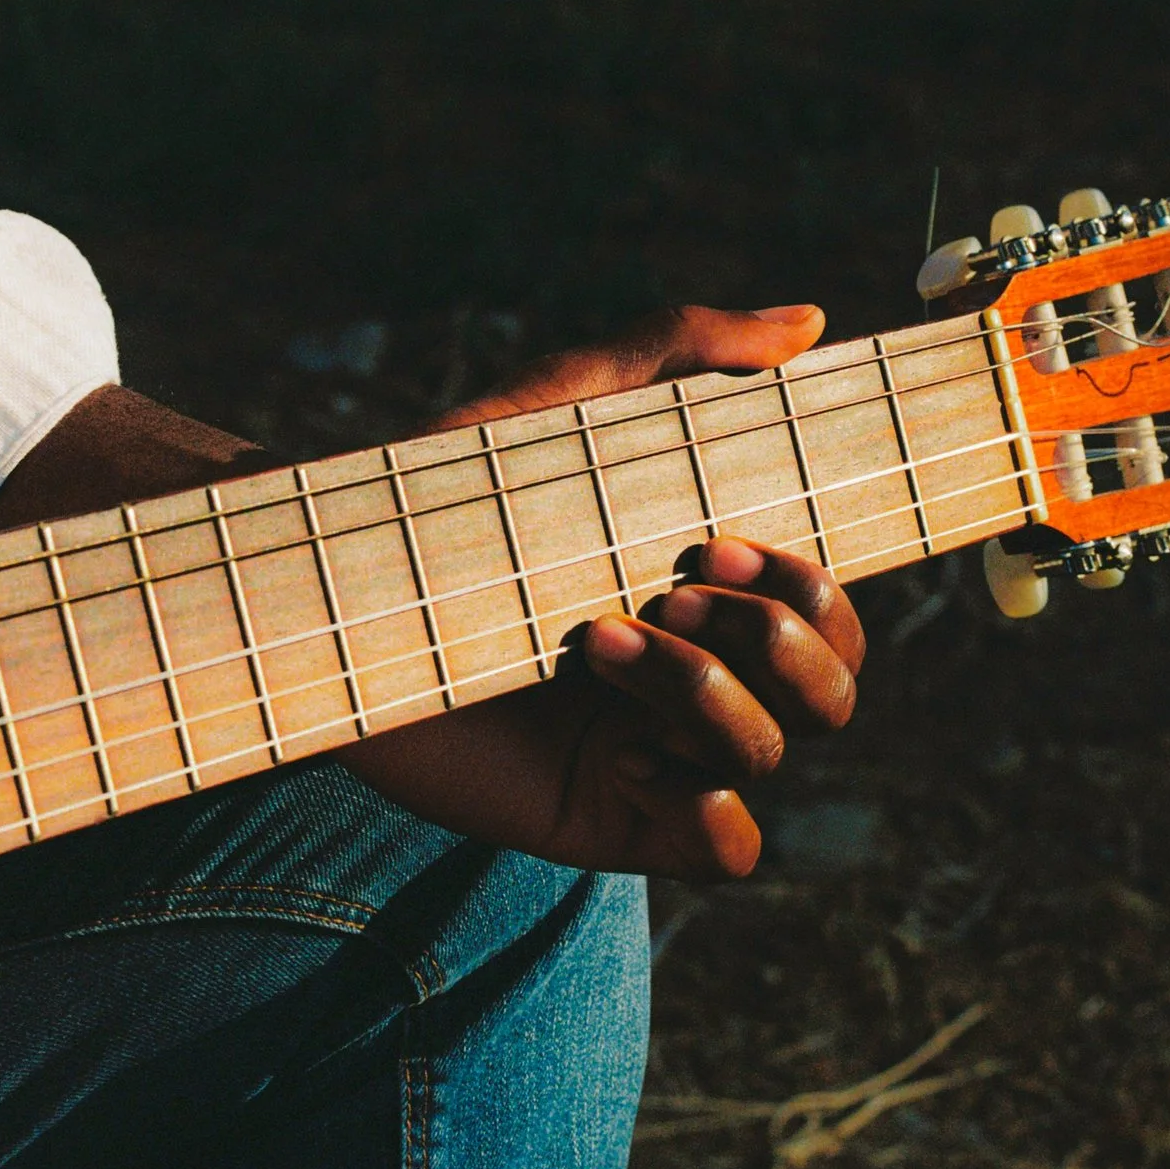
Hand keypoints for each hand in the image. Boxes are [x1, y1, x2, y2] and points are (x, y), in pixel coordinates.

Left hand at [344, 305, 867, 876]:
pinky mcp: (609, 816)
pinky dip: (713, 810)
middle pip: (832, 691)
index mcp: (713, 593)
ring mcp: (659, 750)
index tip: (721, 544)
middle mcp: (700, 674)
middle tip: (665, 592)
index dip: (819, 592)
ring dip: (711, 700)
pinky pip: (730, 848)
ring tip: (600, 644)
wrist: (335, 589)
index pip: (834, 615)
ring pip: (774, 755)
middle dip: (775, 640)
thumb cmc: (447, 490)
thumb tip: (810, 319)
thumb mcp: (567, 400)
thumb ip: (683, 345)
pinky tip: (629, 756)